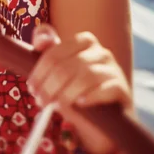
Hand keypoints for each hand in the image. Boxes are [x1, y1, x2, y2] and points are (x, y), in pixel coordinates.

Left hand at [27, 24, 131, 153]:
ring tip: (56, 106)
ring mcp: (113, 68)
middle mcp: (100, 51)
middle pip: (67, 66)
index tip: (31, 88)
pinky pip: (106, 89)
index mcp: (83, 41)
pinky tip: (80, 104)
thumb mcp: (59, 68)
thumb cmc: (77, 87)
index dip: (39, 72)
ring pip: (85, 76)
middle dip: (49, 86)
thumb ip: (47, 50)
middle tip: (40, 101)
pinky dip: (90, 96)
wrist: (105, 114)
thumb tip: (42, 39)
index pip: (54, 53)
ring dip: (66, 94)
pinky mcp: (122, 87)